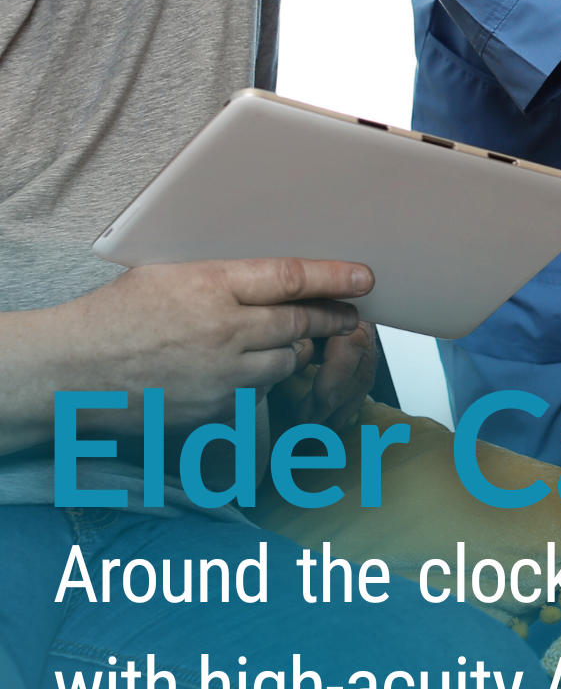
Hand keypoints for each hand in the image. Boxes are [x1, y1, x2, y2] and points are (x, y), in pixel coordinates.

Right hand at [51, 257, 373, 430]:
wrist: (68, 375)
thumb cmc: (112, 317)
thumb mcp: (167, 275)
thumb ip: (221, 278)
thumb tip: (273, 278)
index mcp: (211, 286)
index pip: (291, 278)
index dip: (334, 277)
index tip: (363, 277)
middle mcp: (224, 330)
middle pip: (299, 322)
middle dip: (330, 317)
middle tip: (348, 314)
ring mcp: (221, 376)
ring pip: (285, 362)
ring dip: (292, 351)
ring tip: (291, 341)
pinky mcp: (214, 413)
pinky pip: (256, 396)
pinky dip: (256, 385)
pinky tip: (239, 375)